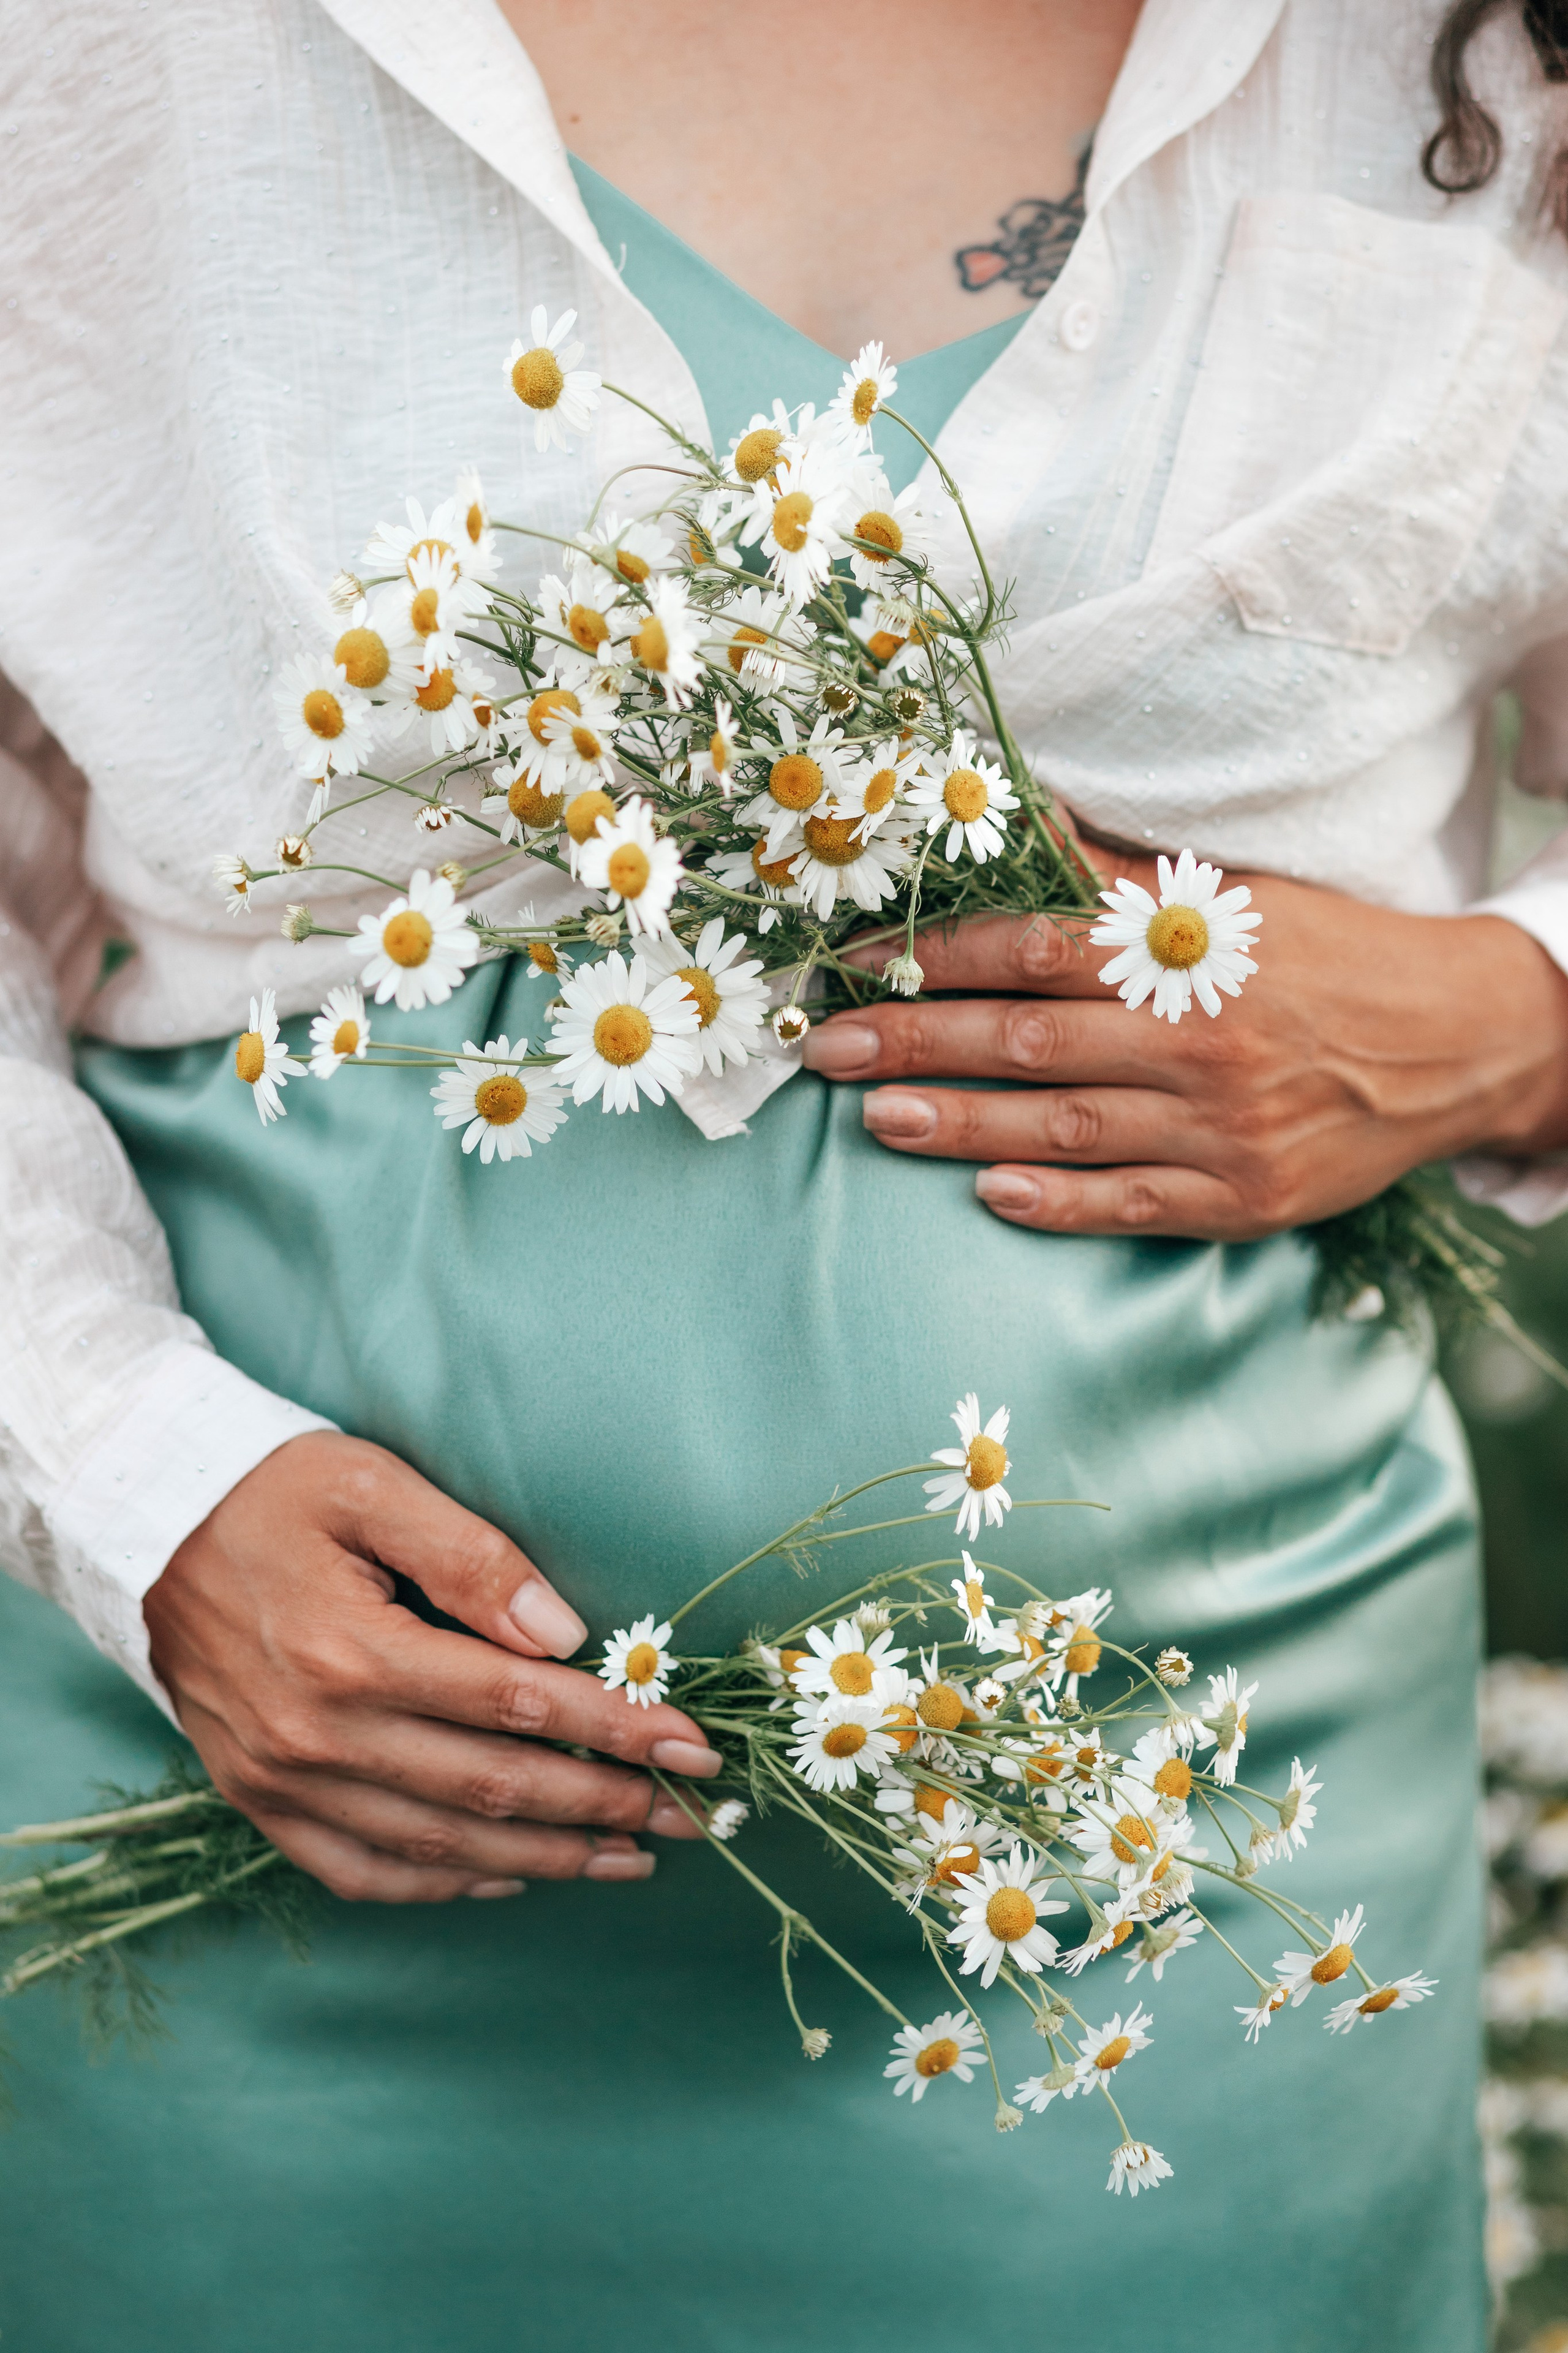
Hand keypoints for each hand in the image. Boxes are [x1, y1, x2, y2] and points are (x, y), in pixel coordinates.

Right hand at [144, 1431, 721, 1902]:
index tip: (695, 1745)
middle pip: (495, 1789)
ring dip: (548, 1859)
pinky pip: (366, 1872)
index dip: (619, 1730)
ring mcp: (284, 1780)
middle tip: (694, 1814)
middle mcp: (319, 1735)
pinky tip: (510, 1878)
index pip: (521, 1706)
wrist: (144, 1524)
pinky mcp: (260, 1800)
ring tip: (630, 1856)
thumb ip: (471, 1556)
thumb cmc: (270, 1492)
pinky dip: (446, 1885)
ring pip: (442, 1846)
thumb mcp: (371, 1485)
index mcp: (354, 1653)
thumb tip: (562, 1632)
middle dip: (608, 1805)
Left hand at [801, 845, 1567, 1238]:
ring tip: (874, 1117)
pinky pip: (1132, 1204)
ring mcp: (1219, 1125)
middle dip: (915, 1041)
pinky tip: (988, 1195)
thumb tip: (1017, 825)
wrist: (1455, 1039)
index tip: (854, 966)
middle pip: (1027, 1039)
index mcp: (1184, 951)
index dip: (933, 957)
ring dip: (958, 1124)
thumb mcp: (1230, 899)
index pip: (1032, 947)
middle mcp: (1196, 1037)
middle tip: (823, 1048)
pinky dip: (1056, 1203)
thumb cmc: (1322, 956)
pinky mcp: (1243, 1197)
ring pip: (1063, 1127)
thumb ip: (1117, 882)